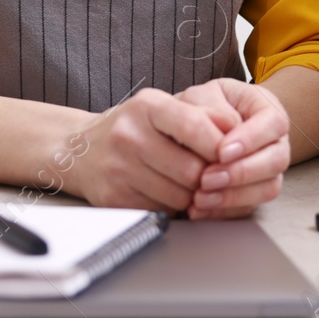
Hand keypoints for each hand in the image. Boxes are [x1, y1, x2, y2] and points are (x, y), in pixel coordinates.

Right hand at [65, 88, 240, 212]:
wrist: (81, 150)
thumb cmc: (133, 127)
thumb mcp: (163, 108)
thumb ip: (203, 115)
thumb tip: (237, 129)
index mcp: (147, 106)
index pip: (195, 126)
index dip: (221, 146)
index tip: (230, 155)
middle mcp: (129, 135)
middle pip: (192, 170)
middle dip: (207, 178)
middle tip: (208, 174)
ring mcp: (119, 168)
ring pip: (180, 196)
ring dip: (191, 195)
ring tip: (182, 182)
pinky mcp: (114, 198)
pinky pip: (161, 211)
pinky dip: (170, 207)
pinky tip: (161, 192)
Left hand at [175, 78, 290, 218]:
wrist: (192, 124)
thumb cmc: (202, 106)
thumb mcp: (202, 95)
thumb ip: (213, 108)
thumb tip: (227, 128)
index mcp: (266, 108)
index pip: (274, 122)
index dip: (251, 139)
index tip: (222, 151)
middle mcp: (274, 141)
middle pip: (276, 160)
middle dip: (242, 172)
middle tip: (208, 178)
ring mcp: (267, 168)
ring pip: (268, 188)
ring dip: (234, 196)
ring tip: (201, 196)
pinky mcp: (254, 191)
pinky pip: (249, 207)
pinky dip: (224, 211)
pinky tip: (201, 209)